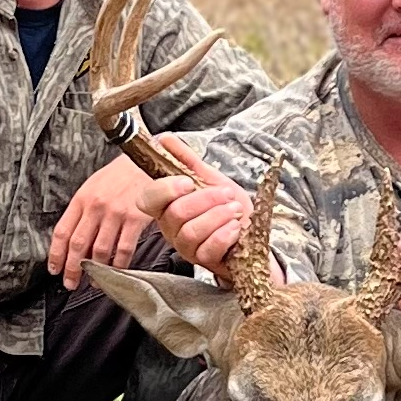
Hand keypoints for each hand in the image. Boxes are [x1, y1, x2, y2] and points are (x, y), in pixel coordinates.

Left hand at [52, 153, 167, 287]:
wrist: (148, 161)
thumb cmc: (122, 174)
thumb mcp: (95, 185)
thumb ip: (83, 209)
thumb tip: (74, 237)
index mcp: (82, 198)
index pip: (62, 231)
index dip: (56, 254)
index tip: (54, 269)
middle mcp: (96, 206)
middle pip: (78, 245)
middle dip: (72, 269)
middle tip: (70, 283)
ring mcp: (115, 213)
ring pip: (99, 251)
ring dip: (96, 272)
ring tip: (95, 282)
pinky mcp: (135, 219)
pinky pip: (123, 250)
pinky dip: (118, 266)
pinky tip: (116, 272)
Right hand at [133, 149, 250, 273]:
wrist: (252, 228)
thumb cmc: (227, 205)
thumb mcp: (209, 177)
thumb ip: (186, 159)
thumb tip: (165, 139)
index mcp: (167, 206)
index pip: (148, 199)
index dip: (165, 190)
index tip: (188, 182)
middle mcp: (171, 228)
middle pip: (176, 213)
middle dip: (206, 199)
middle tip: (226, 194)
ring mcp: (186, 247)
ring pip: (190, 232)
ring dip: (218, 216)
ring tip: (234, 210)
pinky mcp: (203, 261)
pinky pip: (207, 249)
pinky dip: (224, 235)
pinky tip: (235, 227)